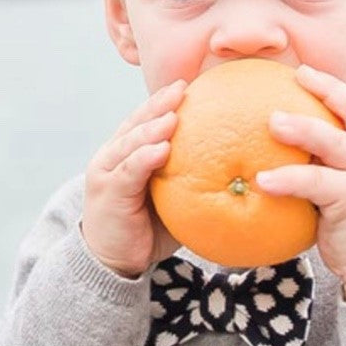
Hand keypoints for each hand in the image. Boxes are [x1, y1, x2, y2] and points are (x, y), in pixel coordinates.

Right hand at [81, 79, 187, 278]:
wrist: (113, 261)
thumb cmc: (146, 228)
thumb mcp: (171, 199)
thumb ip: (190, 179)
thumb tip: (238, 169)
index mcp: (125, 153)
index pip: (143, 120)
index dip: (162, 101)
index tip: (186, 84)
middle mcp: (112, 157)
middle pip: (136, 123)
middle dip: (159, 104)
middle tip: (182, 88)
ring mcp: (106, 173)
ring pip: (131, 142)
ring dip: (152, 127)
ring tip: (173, 114)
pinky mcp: (108, 193)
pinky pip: (129, 171)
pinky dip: (145, 157)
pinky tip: (162, 148)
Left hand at [256, 64, 345, 301]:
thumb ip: (332, 170)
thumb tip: (286, 155)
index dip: (333, 89)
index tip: (305, 73)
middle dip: (324, 92)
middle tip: (292, 78)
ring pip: (335, 143)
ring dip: (302, 129)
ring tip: (271, 122)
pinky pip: (316, 182)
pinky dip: (288, 179)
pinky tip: (262, 181)